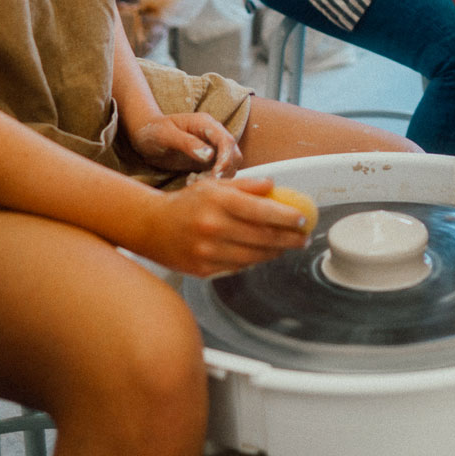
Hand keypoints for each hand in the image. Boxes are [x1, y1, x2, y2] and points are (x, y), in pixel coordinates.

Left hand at [128, 112, 242, 176]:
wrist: (144, 135)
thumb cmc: (152, 131)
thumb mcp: (166, 135)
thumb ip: (187, 143)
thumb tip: (210, 155)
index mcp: (205, 124)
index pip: (227, 141)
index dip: (226, 159)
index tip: (215, 175)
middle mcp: (213, 135)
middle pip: (234, 154)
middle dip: (223, 171)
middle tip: (202, 181)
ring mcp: (212, 148)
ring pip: (229, 165)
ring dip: (216, 177)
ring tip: (193, 180)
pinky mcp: (207, 160)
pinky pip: (218, 172)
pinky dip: (209, 180)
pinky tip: (191, 180)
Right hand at [134, 176, 311, 277]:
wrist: (150, 226)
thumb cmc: (186, 203)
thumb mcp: (214, 186)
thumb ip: (246, 185)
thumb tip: (274, 186)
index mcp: (219, 202)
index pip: (262, 211)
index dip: (287, 217)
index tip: (303, 219)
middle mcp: (213, 227)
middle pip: (264, 237)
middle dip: (290, 238)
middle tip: (303, 237)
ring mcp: (208, 251)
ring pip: (254, 256)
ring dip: (276, 252)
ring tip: (287, 246)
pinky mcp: (204, 269)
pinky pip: (239, 267)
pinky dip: (255, 261)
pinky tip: (263, 254)